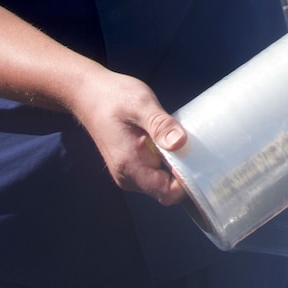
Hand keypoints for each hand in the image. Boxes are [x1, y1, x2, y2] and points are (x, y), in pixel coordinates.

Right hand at [66, 70, 186, 205]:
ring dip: (175, 165)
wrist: (88, 94)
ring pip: (163, 181)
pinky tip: (170, 140)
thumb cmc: (113, 97)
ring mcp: (129, 173)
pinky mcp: (131, 165)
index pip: (166, 193)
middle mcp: (128, 177)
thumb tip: (180, 143)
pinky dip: (167, 160)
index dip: (187, 182)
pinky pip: (156, 171)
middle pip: (167, 190)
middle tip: (195, 146)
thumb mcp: (140, 105)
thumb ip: (160, 125)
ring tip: (181, 139)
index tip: (200, 160)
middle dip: (184, 173)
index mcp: (129, 166)